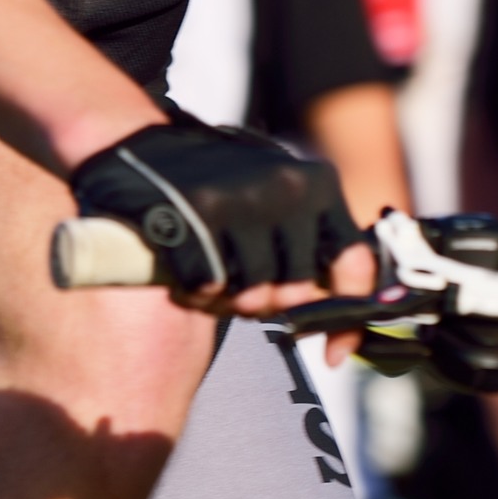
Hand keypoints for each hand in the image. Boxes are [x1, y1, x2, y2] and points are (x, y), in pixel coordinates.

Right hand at [69, 118, 368, 316]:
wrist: (143, 145)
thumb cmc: (222, 190)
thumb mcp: (278, 205)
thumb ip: (312, 259)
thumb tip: (343, 342)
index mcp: (318, 183)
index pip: (354, 262)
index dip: (345, 318)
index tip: (332, 353)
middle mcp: (288, 185)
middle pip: (298, 289)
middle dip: (271, 304)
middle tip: (243, 290)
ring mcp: (244, 197)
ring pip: (255, 293)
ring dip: (231, 301)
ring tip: (214, 279)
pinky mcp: (198, 211)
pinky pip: (211, 286)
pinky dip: (198, 293)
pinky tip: (188, 275)